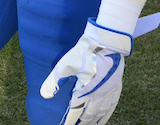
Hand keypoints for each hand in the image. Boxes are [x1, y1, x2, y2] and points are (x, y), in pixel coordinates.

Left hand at [40, 15, 159, 124]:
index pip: (75, 112)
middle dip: (82, 123)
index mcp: (84, 91)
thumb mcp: (65, 64)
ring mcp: (108, 92)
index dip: (69, 121)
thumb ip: (54, 81)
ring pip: (101, 113)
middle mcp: (97, 95)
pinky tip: (103, 119)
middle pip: (88, 115)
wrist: (107, 42)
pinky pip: (112, 106)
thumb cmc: (85, 52)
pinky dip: (106, 115)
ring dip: (94, 122)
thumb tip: (44, 95)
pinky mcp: (116, 86)